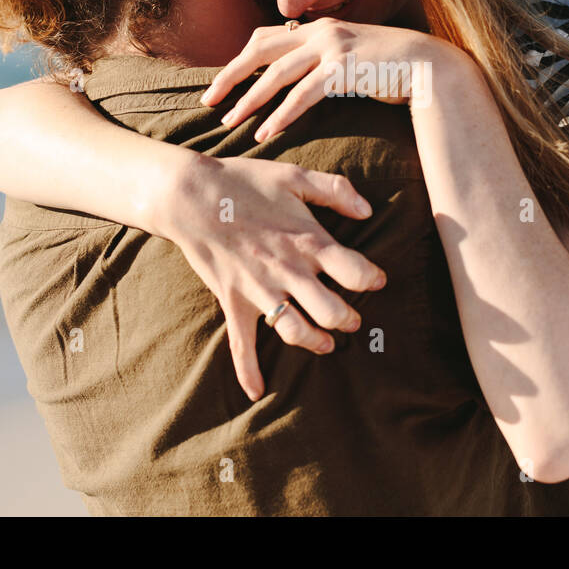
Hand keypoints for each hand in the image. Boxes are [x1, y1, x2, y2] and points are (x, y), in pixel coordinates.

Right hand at [154, 153, 386, 402]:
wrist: (191, 196)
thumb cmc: (245, 182)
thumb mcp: (294, 176)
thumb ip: (334, 190)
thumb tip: (368, 211)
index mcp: (308, 242)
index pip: (354, 272)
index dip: (372, 279)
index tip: (377, 280)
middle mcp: (288, 273)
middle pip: (331, 311)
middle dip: (349, 319)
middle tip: (353, 320)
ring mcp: (260, 292)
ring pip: (297, 332)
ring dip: (317, 343)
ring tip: (327, 344)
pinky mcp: (234, 303)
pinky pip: (242, 345)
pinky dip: (248, 371)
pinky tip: (257, 392)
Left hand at [199, 18, 453, 140]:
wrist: (431, 67)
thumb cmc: (394, 68)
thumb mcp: (354, 57)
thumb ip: (327, 61)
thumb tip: (305, 79)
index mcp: (320, 27)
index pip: (266, 38)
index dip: (240, 60)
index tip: (222, 82)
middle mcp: (322, 32)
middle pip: (260, 50)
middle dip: (230, 76)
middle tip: (207, 100)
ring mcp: (333, 48)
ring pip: (277, 74)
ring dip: (250, 100)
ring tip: (230, 122)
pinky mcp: (344, 69)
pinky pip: (303, 95)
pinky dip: (281, 115)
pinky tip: (266, 133)